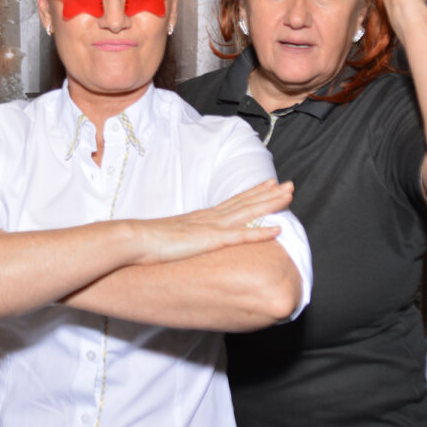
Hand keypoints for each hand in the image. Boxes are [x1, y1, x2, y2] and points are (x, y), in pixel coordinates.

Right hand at [130, 179, 293, 265]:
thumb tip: (188, 242)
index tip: (269, 183)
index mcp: (202, 217)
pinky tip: (277, 229)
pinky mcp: (211, 240)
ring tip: (289, 195)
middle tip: (290, 184)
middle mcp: (211, 217)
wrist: (136, 240)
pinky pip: (241, 236)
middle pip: (245, 201)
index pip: (233, 201)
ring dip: (270, 203)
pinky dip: (261, 232)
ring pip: (248, 212)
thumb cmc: (149, 242)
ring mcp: (212, 227)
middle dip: (269, 193)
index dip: (253, 192)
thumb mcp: (172, 237)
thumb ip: (185, 238)